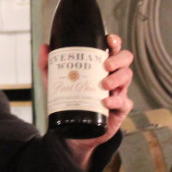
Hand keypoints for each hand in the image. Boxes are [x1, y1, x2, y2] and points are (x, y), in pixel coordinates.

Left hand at [40, 33, 133, 168]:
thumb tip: (44, 47)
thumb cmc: (70, 100)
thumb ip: (49, 65)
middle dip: (118, 59)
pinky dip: (116, 101)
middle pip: (125, 60)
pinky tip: (105, 102)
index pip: (112, 49)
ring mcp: (118, 91)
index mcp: (100, 65)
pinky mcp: (120, 109)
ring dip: (117, 79)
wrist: (74, 131)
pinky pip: (125, 102)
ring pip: (127, 77)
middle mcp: (112, 75)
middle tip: (105, 65)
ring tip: (104, 85)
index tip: (110, 40)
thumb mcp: (56, 82)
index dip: (115, 42)